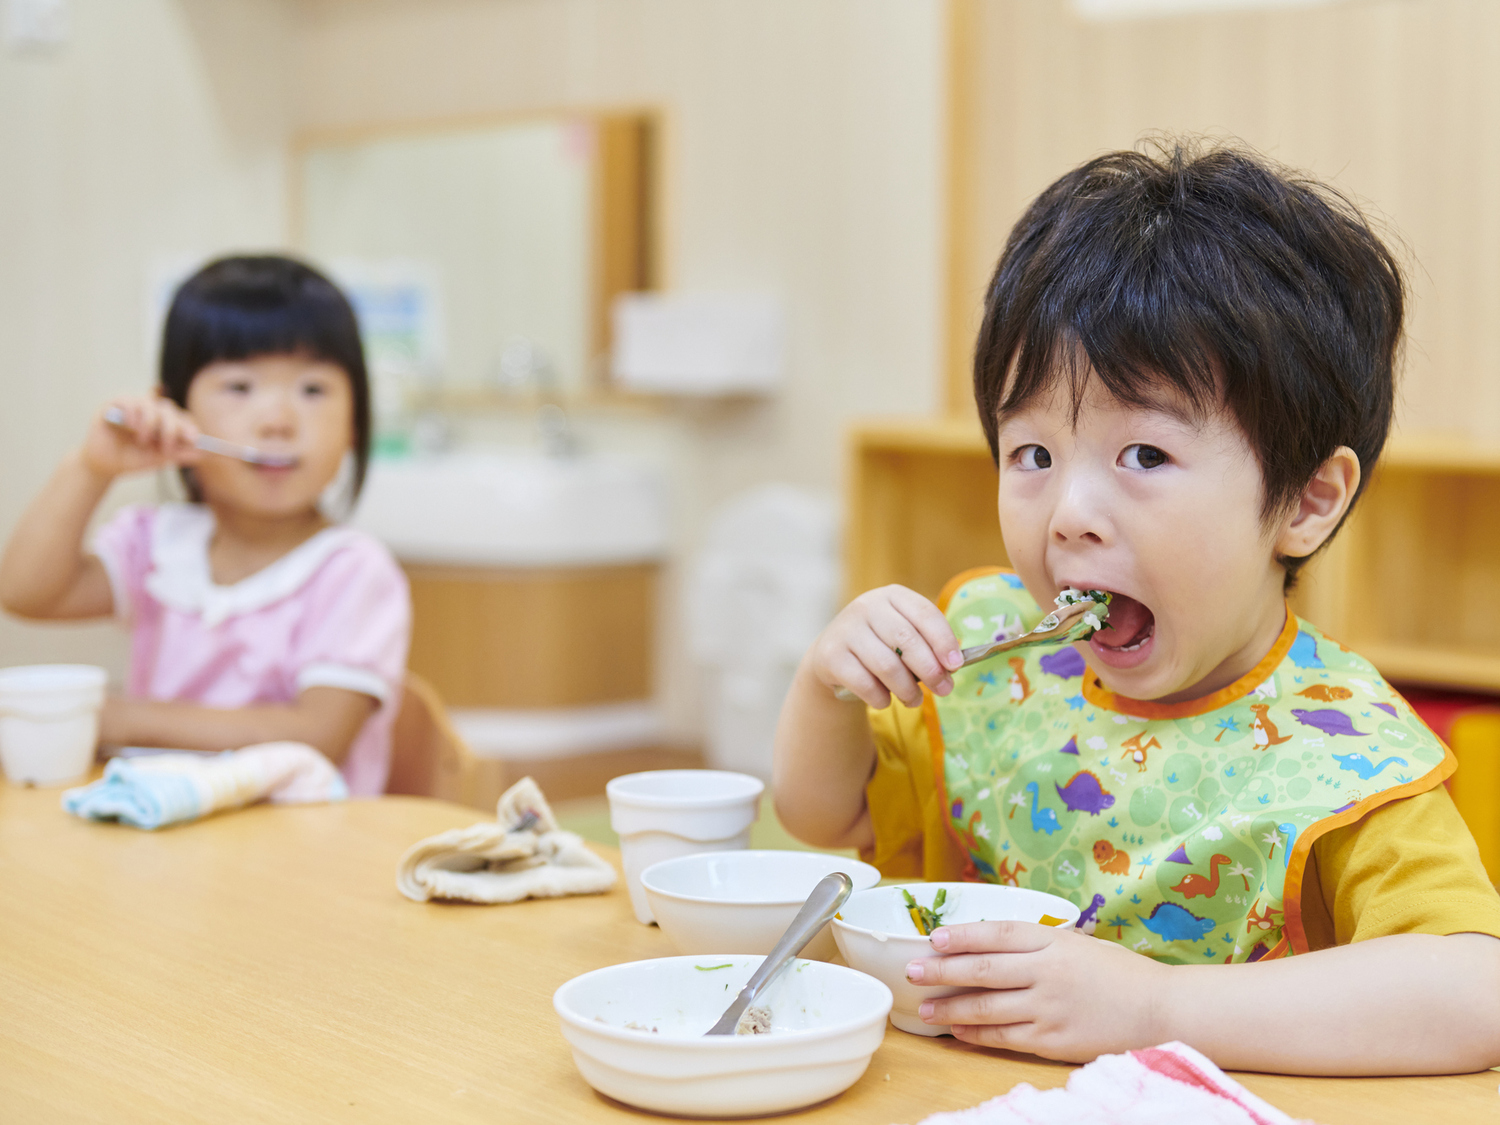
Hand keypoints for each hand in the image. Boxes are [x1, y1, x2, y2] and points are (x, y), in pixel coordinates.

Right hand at [81, 396, 201, 478]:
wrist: (105, 465)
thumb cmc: (133, 460)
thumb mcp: (158, 459)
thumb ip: (180, 454)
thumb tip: (205, 453)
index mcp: (166, 422)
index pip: (183, 418)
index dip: (189, 427)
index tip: (194, 439)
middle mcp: (152, 410)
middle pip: (168, 409)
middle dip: (171, 428)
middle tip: (167, 446)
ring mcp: (134, 405)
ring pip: (149, 403)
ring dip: (149, 422)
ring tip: (142, 441)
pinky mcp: (114, 404)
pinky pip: (127, 400)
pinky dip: (131, 413)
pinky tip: (130, 426)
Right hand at [805, 585, 962, 707]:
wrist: (832, 655)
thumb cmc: (880, 645)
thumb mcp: (902, 635)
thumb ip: (927, 646)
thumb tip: (952, 667)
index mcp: (892, 595)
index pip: (924, 613)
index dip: (943, 640)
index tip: (956, 665)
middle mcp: (867, 606)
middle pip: (906, 640)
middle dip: (930, 670)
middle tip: (944, 690)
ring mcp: (846, 629)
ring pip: (887, 665)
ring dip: (907, 690)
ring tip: (914, 700)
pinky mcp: (831, 655)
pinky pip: (864, 683)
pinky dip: (881, 697)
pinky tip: (885, 700)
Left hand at [907, 920, 1167, 1061]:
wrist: (1162, 1010)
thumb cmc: (1121, 974)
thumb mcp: (1080, 944)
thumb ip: (1039, 943)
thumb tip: (990, 944)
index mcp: (1054, 941)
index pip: (997, 933)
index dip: (962, 935)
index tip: (934, 937)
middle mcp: (1047, 972)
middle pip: (983, 969)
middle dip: (942, 970)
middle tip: (912, 970)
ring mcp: (1049, 1008)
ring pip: (987, 1006)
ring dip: (951, 1007)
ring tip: (924, 1008)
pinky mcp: (1054, 1040)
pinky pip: (1005, 1036)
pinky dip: (977, 1034)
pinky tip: (958, 1032)